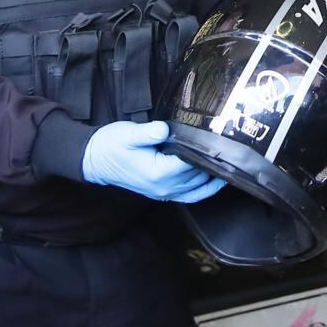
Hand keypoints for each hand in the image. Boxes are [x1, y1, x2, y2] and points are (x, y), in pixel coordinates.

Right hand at [81, 121, 227, 203]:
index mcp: (158, 172)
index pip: (192, 162)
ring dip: (214, 177)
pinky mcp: (162, 192)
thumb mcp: (128, 134)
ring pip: (198, 189)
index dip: (207, 151)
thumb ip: (149, 132)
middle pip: (199, 176)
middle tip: (232, 147)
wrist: (95, 160)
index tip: (221, 139)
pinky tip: (216, 179)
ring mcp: (164, 193)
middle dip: (214, 163)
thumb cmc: (111, 145)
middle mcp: (165, 187)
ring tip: (230, 162)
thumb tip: (167, 129)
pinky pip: (190, 196)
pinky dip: (205, 190)